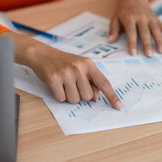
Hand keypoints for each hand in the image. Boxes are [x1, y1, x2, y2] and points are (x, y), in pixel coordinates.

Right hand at [0, 31, 123, 109]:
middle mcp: (78, 68)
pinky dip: (59, 95)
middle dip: (81, 95)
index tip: (119, 106)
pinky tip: (56, 85)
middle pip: (87, 96)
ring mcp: (66, 73)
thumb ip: (91, 80)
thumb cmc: (64, 62)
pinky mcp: (54, 79)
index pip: (103, 83)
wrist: (42, 54)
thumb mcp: (81, 67)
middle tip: (73, 84)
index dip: (112, 96)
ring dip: (69, 96)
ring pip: (75, 100)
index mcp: (88, 64)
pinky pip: (61, 98)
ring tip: (64, 84)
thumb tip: (96, 98)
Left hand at [108, 0, 161, 56]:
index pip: (131, 32)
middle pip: (145, 32)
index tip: (133, 53)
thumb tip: (110, 41)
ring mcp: (150, 18)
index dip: (132, 43)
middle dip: (147, 44)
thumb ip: (113, 29)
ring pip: (156, 30)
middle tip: (149, 55)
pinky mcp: (157, 19)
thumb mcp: (115, 18)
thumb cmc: (123, 10)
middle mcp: (141, 18)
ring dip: (159, 41)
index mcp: (130, 18)